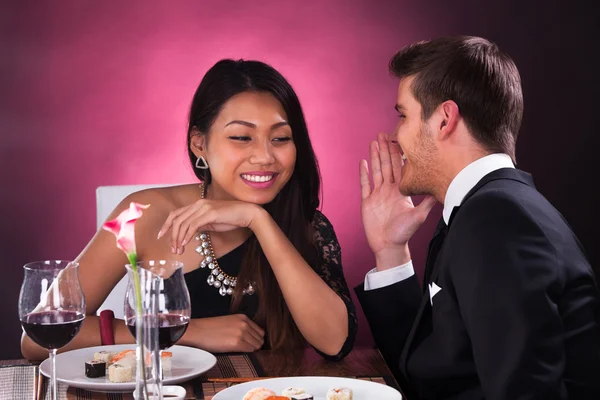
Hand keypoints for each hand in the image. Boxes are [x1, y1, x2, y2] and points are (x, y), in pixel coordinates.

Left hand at [157, 199, 260, 253]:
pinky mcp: (210, 213)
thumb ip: (199, 225)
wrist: (247, 213)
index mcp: (197, 205)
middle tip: (173, 249)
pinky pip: (194, 225)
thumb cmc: (231, 218)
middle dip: (172, 235)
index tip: (161, 236)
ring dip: (179, 238)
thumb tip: (188, 233)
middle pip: (177, 219)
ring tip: (179, 250)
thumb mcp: (211, 222)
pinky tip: (186, 243)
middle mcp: (198, 203)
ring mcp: (204, 207)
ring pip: (184, 223)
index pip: (176, 213)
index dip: (166, 225)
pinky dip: (187, 235)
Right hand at [185, 314, 264, 352]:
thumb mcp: (229, 322)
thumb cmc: (210, 328)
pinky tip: (238, 351)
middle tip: (245, 348)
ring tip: (240, 349)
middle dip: (255, 344)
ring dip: (251, 349)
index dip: (256, 339)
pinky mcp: (237, 343)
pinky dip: (247, 353)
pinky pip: (250, 350)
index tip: (251, 343)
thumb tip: (251, 337)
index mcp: (243, 318)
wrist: (197, 331)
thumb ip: (242, 326)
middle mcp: (244, 324)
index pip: (260, 331)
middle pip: (260, 339)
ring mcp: (241, 333)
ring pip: (257, 345)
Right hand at [360, 133, 436, 268]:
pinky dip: (363, 174)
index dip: (398, 153)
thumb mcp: (419, 216)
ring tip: (373, 142)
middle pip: (386, 165)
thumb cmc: (404, 233)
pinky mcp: (367, 202)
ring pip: (375, 171)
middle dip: (384, 149)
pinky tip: (363, 162)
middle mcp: (389, 190)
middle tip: (383, 133)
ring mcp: (377, 195)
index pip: (399, 168)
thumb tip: (438, 189)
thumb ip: (426, 202)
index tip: (398, 139)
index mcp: (401, 191)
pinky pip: (365, 185)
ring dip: (374, 157)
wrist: (389, 246)